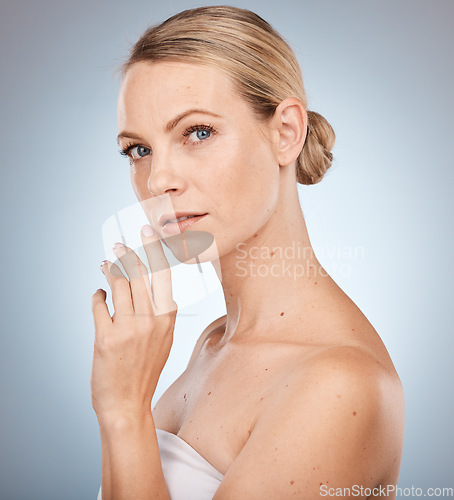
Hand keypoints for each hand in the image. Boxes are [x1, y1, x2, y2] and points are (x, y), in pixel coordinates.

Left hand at [90, 225, 177, 419]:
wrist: (128, 403)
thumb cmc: (145, 369)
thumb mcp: (164, 339)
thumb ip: (162, 312)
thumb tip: (151, 285)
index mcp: (168, 318)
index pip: (162, 274)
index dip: (153, 250)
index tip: (147, 233)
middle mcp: (152, 320)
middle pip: (140, 273)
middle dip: (128, 253)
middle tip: (120, 243)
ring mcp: (129, 328)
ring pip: (120, 284)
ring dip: (110, 270)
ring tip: (106, 263)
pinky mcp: (106, 337)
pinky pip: (100, 303)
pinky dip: (98, 295)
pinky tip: (99, 294)